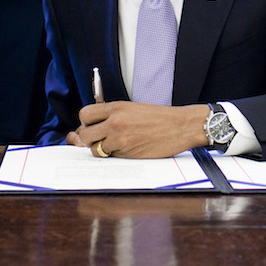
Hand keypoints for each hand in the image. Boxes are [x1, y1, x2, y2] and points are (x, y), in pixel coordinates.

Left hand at [72, 101, 207, 158]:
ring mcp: (120, 139)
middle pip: (85, 134)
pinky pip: (111, 157)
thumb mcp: (133, 108)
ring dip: (101, 150)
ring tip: (115, 145)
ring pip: (95, 149)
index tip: (91, 126)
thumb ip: (113, 115)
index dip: (85, 123)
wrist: (181, 126)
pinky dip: (115, 156)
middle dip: (89, 139)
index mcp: (117, 107)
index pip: (85, 114)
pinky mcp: (127, 153)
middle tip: (100, 139)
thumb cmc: (160, 118)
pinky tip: (127, 149)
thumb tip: (93, 126)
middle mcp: (116, 122)